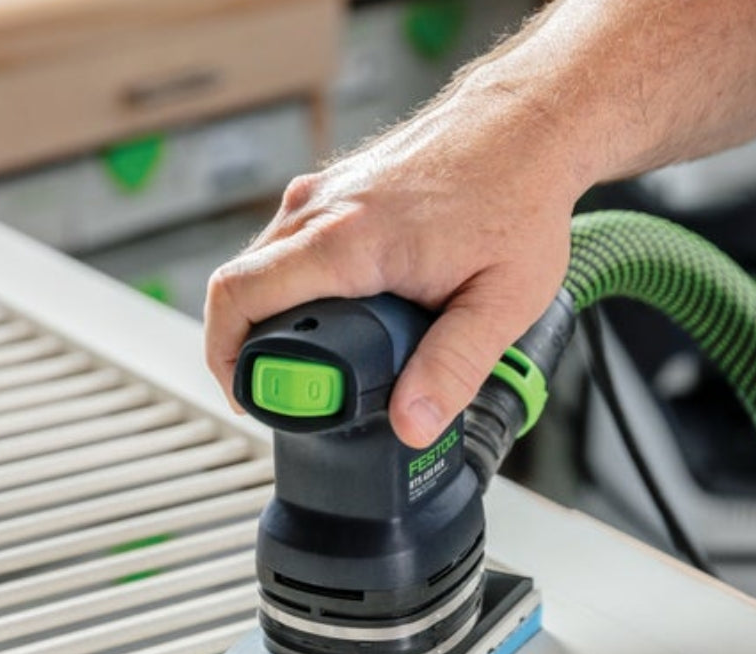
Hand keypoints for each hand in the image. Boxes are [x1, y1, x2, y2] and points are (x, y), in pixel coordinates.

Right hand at [204, 80, 577, 448]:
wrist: (528, 126)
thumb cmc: (519, 199)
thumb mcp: (500, 303)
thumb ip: (453, 369)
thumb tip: (411, 425)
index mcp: (347, 240)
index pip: (239, 297)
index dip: (226, 358)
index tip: (250, 399)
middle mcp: (322, 209)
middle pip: (240, 285)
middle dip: (248, 347)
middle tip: (287, 392)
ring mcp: (326, 193)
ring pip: (263, 264)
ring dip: (271, 317)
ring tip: (313, 362)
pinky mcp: (338, 189)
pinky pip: (289, 245)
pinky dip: (293, 288)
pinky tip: (334, 315)